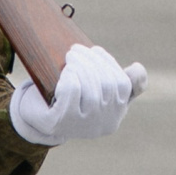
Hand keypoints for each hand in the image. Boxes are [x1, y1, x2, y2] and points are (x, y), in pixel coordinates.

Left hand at [8, 43, 147, 144]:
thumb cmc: (72, 100)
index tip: (95, 50)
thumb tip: (138, 69)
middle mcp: (102, 124)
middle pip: (107, 84)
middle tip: (76, 49)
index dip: (110, 63)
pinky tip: (65, 71)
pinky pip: (72, 91)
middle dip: (92, 60)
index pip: (124, 85)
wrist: (37, 118)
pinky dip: (71, 75)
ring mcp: (82, 125)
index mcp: (115, 116)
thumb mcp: (99, 93)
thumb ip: (121, 83)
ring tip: (71, 55)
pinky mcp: (60, 122)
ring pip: (91, 88)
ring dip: (81, 64)